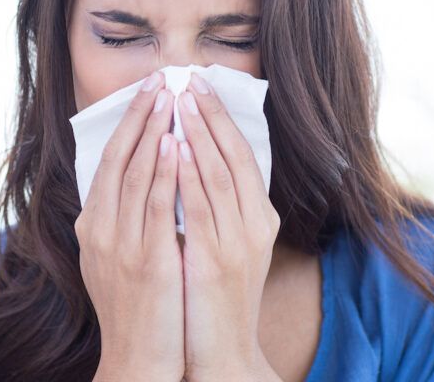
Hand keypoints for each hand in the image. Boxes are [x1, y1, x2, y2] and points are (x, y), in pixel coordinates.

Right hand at [74, 70, 184, 380]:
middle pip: (117, 159)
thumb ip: (123, 220)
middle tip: (157, 78)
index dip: (126, 124)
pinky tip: (176, 142)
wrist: (138, 359)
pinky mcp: (145, 259)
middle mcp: (99, 230)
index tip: (145, 92)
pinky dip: (163, 170)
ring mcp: (120, 244)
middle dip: (138, 115)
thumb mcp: (117, 259)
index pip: (107, 162)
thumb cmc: (135, 310)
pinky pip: (155, 205)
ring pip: (134, 174)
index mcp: (92, 227)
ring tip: (168, 96)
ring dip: (152, 130)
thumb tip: (140, 182)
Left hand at [175, 72, 282, 381]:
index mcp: (259, 219)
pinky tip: (174, 148)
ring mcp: (237, 243)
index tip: (202, 88)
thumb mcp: (227, 247)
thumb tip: (194, 164)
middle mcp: (255, 225)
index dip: (223, 120)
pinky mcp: (213, 260)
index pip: (244, 157)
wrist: (223, 352)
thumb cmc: (217, 299)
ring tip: (182, 101)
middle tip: (191, 81)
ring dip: (199, 135)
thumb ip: (218, 209)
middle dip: (212, 116)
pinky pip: (200, 208)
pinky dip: (187, 174)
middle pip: (234, 158)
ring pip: (219, 175)